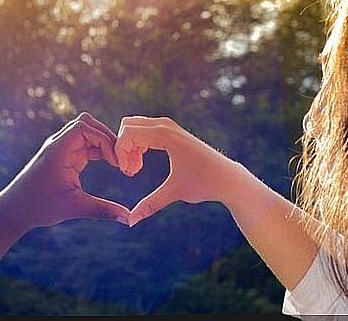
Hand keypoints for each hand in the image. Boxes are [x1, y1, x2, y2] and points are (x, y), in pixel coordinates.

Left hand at [0, 112, 129, 229]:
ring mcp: (61, 149)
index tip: (116, 162)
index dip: (105, 140)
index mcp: (58, 150)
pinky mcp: (64, 156)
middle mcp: (59, 144)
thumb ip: (102, 210)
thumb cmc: (39, 206)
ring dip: (104, 143)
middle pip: (87, 124)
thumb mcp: (74, 208)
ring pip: (87, 132)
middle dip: (107, 137)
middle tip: (122, 156)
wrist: (14, 210)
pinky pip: (85, 144)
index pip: (85, 128)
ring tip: (118, 160)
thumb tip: (128, 219)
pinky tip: (110, 163)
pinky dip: (99, 150)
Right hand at [115, 116, 236, 225]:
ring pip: (134, 127)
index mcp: (165, 135)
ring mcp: (168, 126)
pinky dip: (137, 145)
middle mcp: (166, 125)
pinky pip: (143, 130)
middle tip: (131, 171)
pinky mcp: (170, 131)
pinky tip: (141, 165)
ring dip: (129, 148)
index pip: (128, 134)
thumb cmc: (203, 183)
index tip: (129, 174)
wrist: (226, 177)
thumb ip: (149, 205)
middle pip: (128, 125)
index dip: (121, 154)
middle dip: (123, 148)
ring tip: (135, 170)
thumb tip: (130, 223)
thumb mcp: (174, 193)